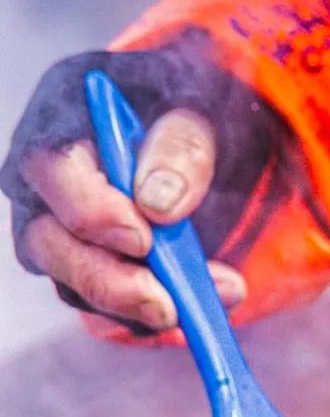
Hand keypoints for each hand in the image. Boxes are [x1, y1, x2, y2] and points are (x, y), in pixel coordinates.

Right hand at [1, 40, 273, 331]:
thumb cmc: (189, 102)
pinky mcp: (82, 261)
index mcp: (61, 113)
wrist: (196, 128)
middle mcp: (41, 175)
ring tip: (198, 308)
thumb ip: (182, 145)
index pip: (53, 167)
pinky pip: (104, 302)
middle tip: (166, 306)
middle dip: (109, 281)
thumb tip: (159, 204)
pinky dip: (150, 314)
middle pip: (48, 241)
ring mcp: (54, 223)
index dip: (90, 210)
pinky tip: (200, 309)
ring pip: (72, 282)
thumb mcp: (200, 104)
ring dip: (136, 305)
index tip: (142, 239)